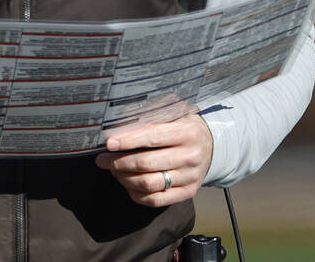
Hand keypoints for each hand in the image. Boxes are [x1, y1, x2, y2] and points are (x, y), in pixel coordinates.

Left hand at [94, 113, 212, 206]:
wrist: (211, 145)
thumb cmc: (185, 127)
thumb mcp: (175, 113)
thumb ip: (153, 114)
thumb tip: (122, 119)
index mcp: (188, 132)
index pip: (153, 137)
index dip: (128, 141)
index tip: (109, 143)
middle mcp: (191, 156)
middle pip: (147, 164)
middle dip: (119, 162)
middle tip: (103, 159)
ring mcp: (190, 177)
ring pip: (149, 184)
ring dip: (125, 178)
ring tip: (114, 170)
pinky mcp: (188, 192)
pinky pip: (156, 200)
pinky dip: (137, 194)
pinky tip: (127, 184)